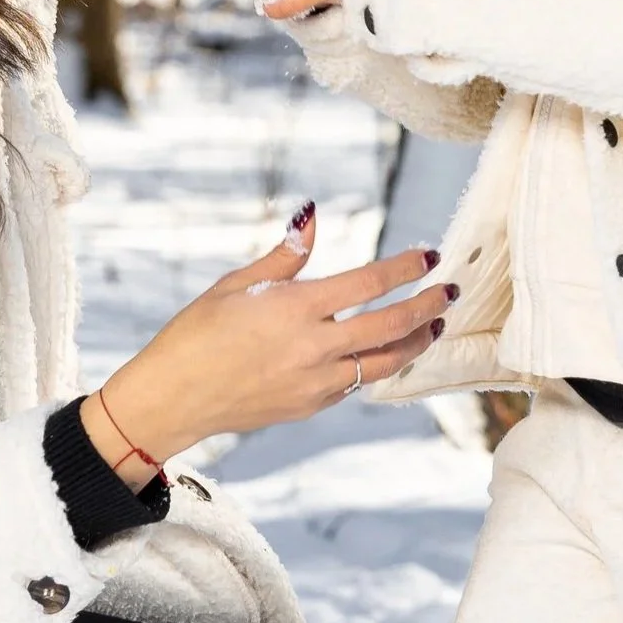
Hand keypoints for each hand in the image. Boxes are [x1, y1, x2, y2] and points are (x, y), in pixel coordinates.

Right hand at [82, 203, 452, 486]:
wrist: (173, 398)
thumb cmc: (195, 334)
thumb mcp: (235, 285)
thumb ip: (285, 255)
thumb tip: (313, 215)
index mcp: (294, 308)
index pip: (368, 282)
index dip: (405, 268)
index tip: (430, 256)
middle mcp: (313, 347)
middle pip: (391, 325)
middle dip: (427, 306)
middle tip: (449, 291)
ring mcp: (315, 383)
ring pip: (384, 362)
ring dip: (415, 342)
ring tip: (434, 326)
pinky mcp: (310, 406)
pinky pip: (356, 384)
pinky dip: (378, 365)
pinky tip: (386, 352)